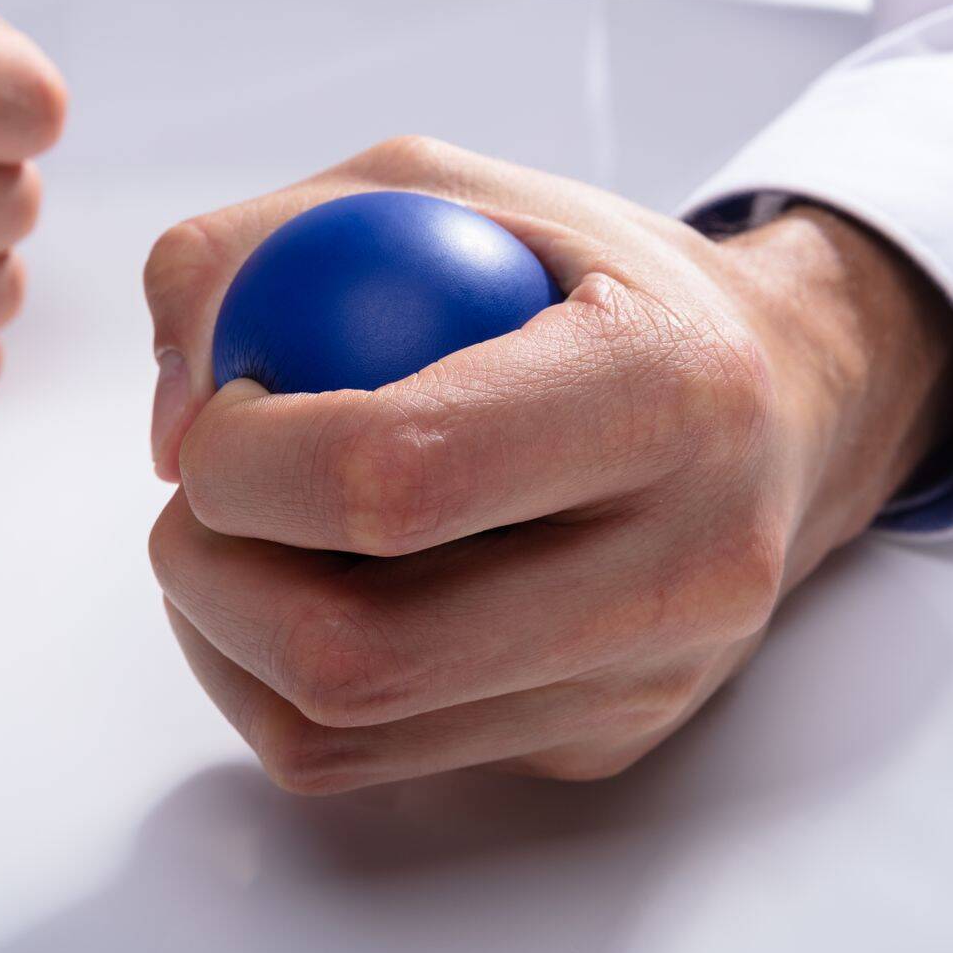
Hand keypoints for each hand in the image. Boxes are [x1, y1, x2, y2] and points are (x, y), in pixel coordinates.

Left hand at [142, 137, 952, 791]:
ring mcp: (643, 681)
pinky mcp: (599, 743)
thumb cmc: (593, 284)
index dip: (247, 459)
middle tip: (199, 497)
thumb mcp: (435, 190)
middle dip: (209, 574)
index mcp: (662, 385)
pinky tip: (291, 594)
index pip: (400, 475)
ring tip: (239, 537)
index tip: (219, 413)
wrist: (782, 404)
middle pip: (359, 653)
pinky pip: (371, 762)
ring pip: (344, 734)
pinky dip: (274, 687)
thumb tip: (170, 423)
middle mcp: (682, 563)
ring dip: (224, 637)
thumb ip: (261, 251)